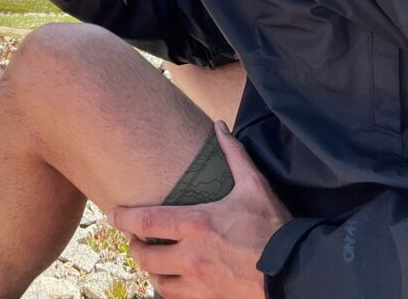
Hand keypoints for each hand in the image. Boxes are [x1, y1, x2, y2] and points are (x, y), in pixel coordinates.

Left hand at [110, 122, 290, 298]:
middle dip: (135, 246)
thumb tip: (220, 126)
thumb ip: (233, 154)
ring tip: (153, 259)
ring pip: (158, 281)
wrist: (295, 271)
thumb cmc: (272, 227)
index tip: (113, 214)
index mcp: (197, 224)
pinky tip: (173, 280)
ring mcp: (199, 284)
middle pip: (145, 256)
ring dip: (151, 270)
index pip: (145, 222)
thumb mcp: (253, 186)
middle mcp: (191, 257)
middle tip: (136, 238)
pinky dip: (169, 289)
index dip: (123, 218)